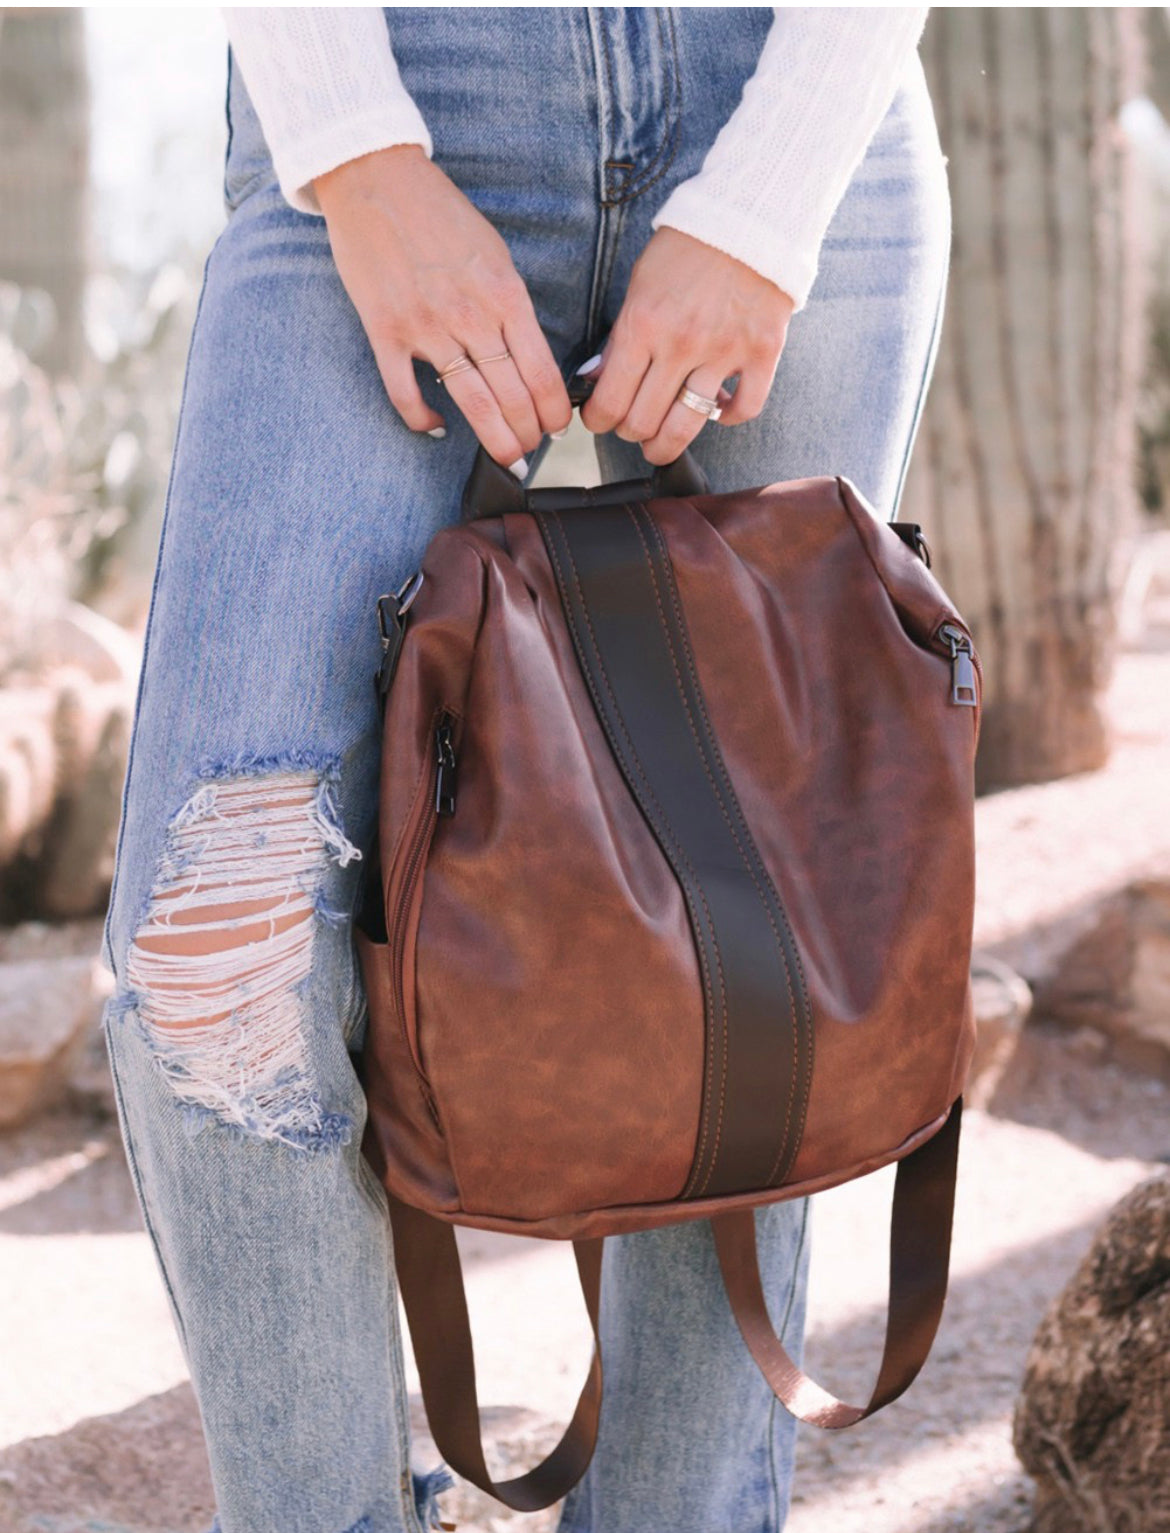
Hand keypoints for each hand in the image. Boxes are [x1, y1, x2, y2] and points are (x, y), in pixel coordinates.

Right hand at [314, 145, 571, 472]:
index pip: (542, 372)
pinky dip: (423, 419)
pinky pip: (406, 393)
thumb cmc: (440, 214)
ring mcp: (426, 327)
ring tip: (508, 459)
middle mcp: (470, 316)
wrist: (377, 178)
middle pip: (511, 397)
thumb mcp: (496, 253)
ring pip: (471, 403)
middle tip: (533, 452)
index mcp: (505, 295)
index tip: (557, 427)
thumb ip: (511, 306)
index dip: (554, 411)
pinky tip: (438, 427)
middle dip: (529, 435)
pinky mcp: (385, 332)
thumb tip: (527, 357)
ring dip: (494, 440)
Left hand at [578, 227, 795, 465]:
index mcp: (643, 324)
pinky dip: (727, 418)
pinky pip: (743, 409)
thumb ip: (620, 338)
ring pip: (687, 427)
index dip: (598, 421)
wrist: (751, 216)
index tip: (599, 420)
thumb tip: (596, 381)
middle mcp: (681, 343)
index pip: (609, 400)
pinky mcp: (762, 352)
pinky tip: (716, 411)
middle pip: (643, 422)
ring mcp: (724, 351)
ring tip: (661, 444)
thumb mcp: (640, 285)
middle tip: (630, 429)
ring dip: (667, 445)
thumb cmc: (688, 248)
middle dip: (629, 434)